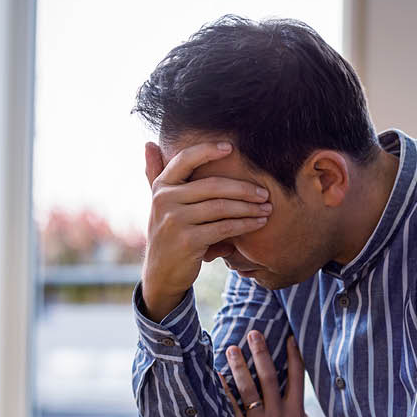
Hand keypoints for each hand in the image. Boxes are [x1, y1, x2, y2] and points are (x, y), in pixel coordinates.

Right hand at [140, 141, 271, 319]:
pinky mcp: (188, 241)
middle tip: (264, 192)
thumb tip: (149, 143)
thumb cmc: (168, 233)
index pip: (185, 159)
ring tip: (267, 208)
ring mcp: (175, 221)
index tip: (231, 147)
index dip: (207, 150)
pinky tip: (259, 223)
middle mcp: (164, 200)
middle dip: (243, 188)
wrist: (161, 273)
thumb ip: (155, 174)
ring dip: (249, 208)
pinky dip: (245, 224)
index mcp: (160, 187)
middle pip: (213, 185)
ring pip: (221, 207)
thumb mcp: (158, 203)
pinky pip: (224, 227)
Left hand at [220, 331, 314, 416]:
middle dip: (261, 353)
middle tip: (253, 333)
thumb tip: (301, 410)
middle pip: (269, 377)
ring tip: (231, 348)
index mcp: (296, 413)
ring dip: (239, 367)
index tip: (290, 338)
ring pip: (248, 389)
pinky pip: (231, 409)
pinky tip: (217, 378)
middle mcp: (278, 413)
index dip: (295, 356)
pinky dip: (224, 392)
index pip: (297, 378)